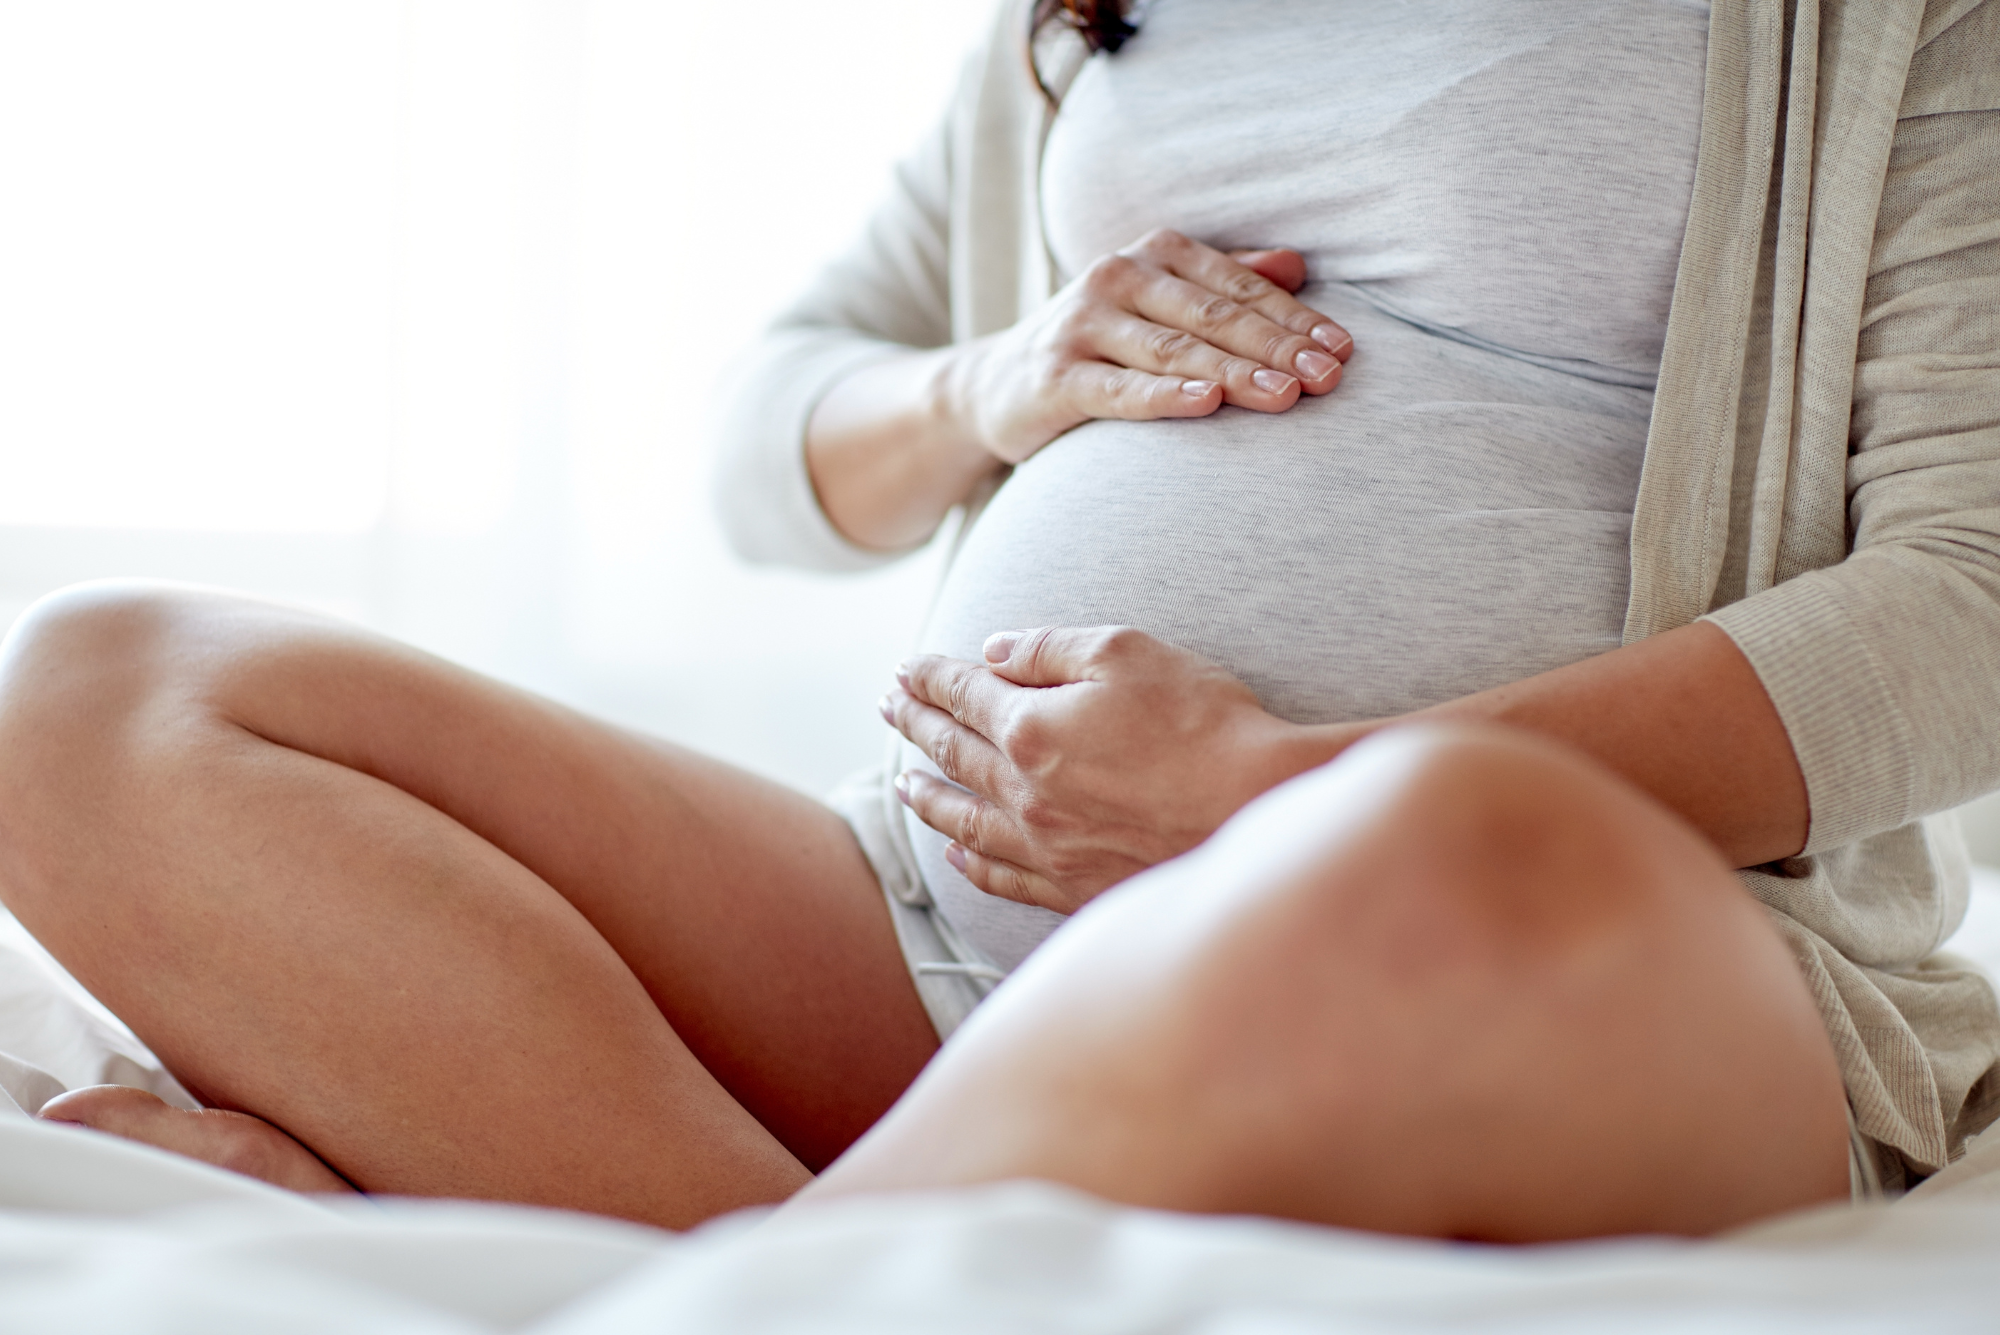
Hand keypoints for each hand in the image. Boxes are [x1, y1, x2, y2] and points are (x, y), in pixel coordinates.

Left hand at [880, 626, 1329, 913]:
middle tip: (889, 708)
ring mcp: (1047, 846)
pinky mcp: (1075, 886)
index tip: (906, 668)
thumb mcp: (1126, 652)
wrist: (1260, 807)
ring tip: (903, 783)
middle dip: (916, 724)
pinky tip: (956, 855)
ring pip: (964, 820)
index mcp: (1031, 728)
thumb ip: (1049, 649)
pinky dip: (970, 863)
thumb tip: (991, 652)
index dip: (930, 677)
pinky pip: (1002, 876)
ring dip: (927, 796)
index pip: (963, 694)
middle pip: (954, 752)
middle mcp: (1025, 792)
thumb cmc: (1203, 721)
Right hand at [946, 230, 1353, 465]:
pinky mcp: (1055, 375)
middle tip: (1330, 378)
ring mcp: (1082, 325)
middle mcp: (1117, 276)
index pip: (1240, 287)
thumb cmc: (1099, 346)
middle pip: (1215, 316)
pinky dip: (1165, 396)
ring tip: (1287, 395)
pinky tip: (1207, 402)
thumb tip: (1298, 266)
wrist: (995, 386)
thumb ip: (1225, 282)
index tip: (1344, 351)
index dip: (1296, 319)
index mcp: (1155, 253)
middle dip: (1278, 348)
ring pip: (1175, 350)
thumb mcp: (1160, 305)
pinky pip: (1119, 389)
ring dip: (1236, 373)